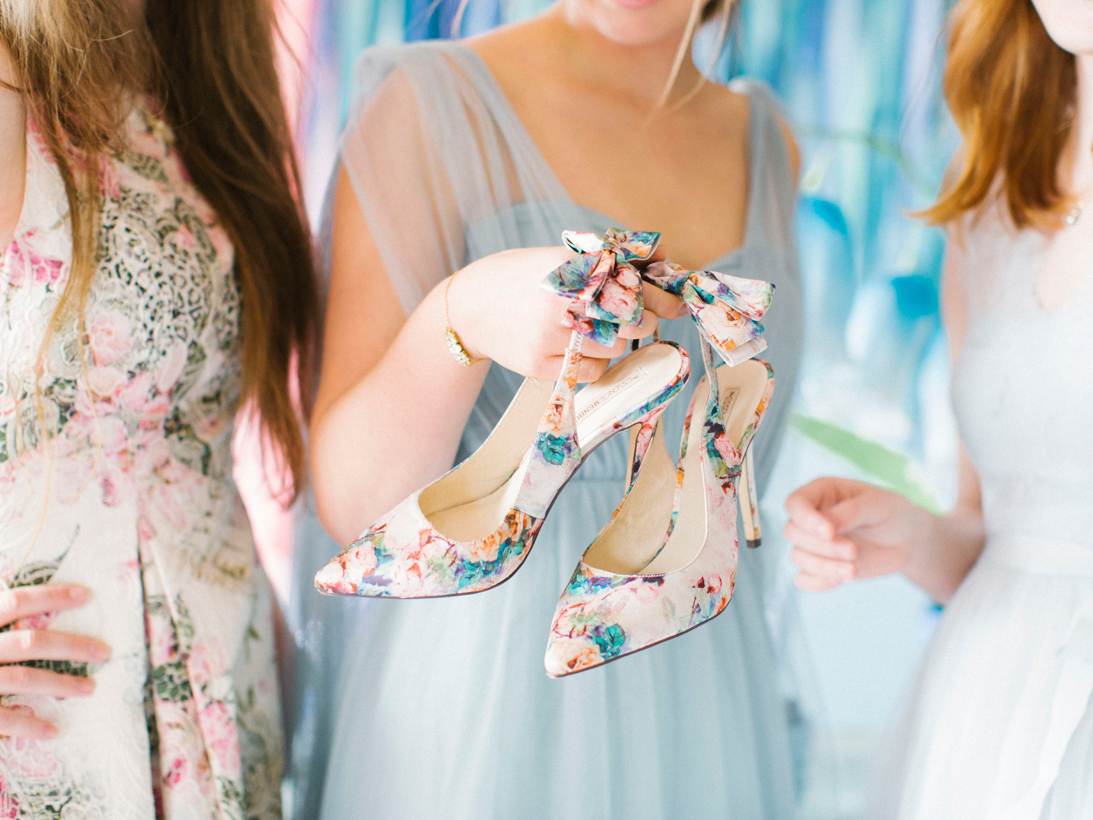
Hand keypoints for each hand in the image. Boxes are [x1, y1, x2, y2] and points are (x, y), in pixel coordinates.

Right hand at [0, 584, 109, 738]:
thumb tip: (15, 591)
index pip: (14, 602)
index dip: (52, 596)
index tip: (87, 594)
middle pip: (30, 642)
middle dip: (72, 645)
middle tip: (105, 652)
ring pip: (23, 680)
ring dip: (61, 685)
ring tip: (90, 689)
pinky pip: (0, 718)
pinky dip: (28, 726)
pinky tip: (52, 730)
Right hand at [448, 246, 685, 381]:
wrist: (469, 308)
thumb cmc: (523, 279)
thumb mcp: (562, 257)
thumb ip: (613, 256)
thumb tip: (665, 254)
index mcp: (570, 267)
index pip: (634, 285)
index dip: (660, 296)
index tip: (675, 303)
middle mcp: (561, 300)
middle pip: (632, 320)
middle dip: (642, 320)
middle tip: (634, 317)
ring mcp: (549, 335)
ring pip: (615, 347)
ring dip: (616, 340)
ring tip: (595, 329)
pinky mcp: (539, 364)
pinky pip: (593, 371)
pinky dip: (597, 362)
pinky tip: (581, 347)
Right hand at [784, 478, 930, 591]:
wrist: (905, 538)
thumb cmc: (890, 512)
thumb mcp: (878, 504)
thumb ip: (850, 512)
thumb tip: (825, 527)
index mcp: (821, 493)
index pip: (795, 503)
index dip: (806, 519)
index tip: (829, 533)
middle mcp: (811, 518)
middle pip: (792, 532)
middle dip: (821, 546)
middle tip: (852, 550)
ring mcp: (814, 544)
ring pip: (797, 557)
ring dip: (823, 566)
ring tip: (852, 570)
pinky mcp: (821, 567)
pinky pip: (803, 579)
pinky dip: (817, 583)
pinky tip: (840, 580)